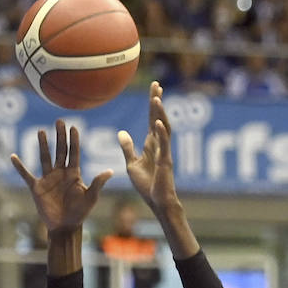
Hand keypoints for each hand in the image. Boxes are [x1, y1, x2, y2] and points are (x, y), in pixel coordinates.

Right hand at [11, 120, 111, 234]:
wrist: (65, 227)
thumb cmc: (80, 213)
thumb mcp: (90, 198)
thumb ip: (98, 183)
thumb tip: (110, 171)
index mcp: (74, 174)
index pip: (74, 153)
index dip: (74, 141)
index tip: (73, 127)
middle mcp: (60, 173)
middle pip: (60, 151)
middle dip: (60, 137)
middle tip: (59, 121)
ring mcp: (48, 179)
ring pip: (45, 158)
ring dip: (43, 145)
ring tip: (41, 131)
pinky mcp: (37, 188)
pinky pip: (26, 175)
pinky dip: (19, 167)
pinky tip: (13, 156)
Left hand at [118, 82, 178, 212]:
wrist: (157, 202)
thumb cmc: (147, 186)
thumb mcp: (132, 164)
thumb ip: (128, 148)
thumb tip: (121, 132)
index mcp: (152, 145)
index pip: (153, 120)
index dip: (153, 105)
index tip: (154, 89)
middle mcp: (160, 145)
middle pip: (160, 119)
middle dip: (158, 102)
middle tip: (157, 86)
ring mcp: (164, 152)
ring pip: (164, 128)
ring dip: (160, 114)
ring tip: (156, 99)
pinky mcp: (165, 162)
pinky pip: (164, 145)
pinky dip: (161, 133)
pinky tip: (157, 122)